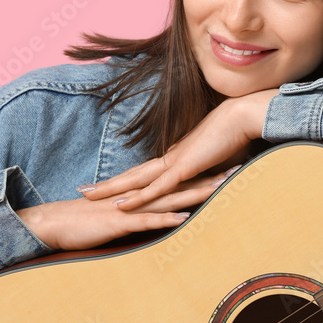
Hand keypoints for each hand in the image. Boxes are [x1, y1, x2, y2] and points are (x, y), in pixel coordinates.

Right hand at [16, 169, 232, 250]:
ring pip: (170, 199)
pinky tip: (185, 219)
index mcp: (143, 194)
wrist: (54, 223)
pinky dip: (166, 220)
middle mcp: (141, 197)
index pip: (178, 183)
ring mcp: (131, 208)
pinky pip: (146, 220)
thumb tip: (160, 213)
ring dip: (196, 194)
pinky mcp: (119, 222)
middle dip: (210, 178)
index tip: (229, 167)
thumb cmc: (85, 222)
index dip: (203, 175)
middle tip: (239, 169)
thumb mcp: (121, 215)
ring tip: (222, 187)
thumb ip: (141, 211)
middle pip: (182, 186)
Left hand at [78, 88, 277, 210]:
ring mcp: (175, 163)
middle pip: (132, 174)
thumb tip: (208, 179)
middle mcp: (169, 159)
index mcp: (176, 157)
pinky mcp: (184, 168)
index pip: (144, 170)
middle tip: (82, 190)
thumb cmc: (233, 137)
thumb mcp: (217, 160)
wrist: (240, 117)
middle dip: (107, 183)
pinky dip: (138, 198)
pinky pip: (157, 187)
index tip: (107, 185)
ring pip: (136, 180)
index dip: (125, 178)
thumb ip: (207, 171)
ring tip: (88, 195)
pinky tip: (122, 205)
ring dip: (111, 188)